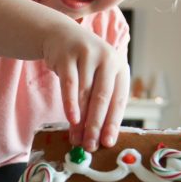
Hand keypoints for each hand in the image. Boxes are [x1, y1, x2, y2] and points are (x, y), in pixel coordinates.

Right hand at [43, 24, 130, 150]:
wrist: (61, 35)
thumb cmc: (83, 65)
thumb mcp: (97, 77)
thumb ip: (100, 102)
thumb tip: (98, 137)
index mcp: (119, 68)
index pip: (119, 100)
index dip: (113, 123)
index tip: (108, 142)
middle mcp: (107, 59)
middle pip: (103, 98)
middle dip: (96, 125)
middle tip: (91, 146)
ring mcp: (88, 55)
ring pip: (84, 94)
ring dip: (80, 120)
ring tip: (77, 139)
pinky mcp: (68, 56)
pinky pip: (69, 84)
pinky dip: (70, 104)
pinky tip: (71, 120)